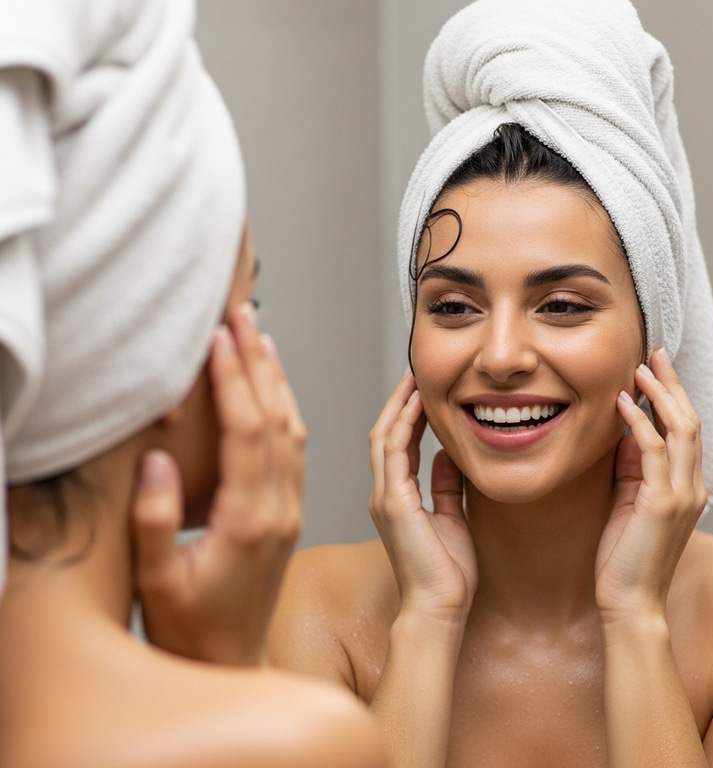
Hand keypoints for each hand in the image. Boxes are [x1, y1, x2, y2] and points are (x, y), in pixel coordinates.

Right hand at [132, 302, 305, 665]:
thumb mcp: (157, 580)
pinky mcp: (290, 513)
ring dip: (278, 381)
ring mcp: (290, 510)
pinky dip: (287, 411)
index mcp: (249, 520)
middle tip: (245, 316)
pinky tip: (276, 392)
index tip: (221, 337)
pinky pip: (296, 451)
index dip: (235, 379)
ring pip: (293, 430)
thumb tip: (157, 457)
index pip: (248, 431)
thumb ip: (154, 519)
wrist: (231, 658)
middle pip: (277, 419)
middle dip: (260, 363)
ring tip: (261, 339)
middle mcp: (279, 508)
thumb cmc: (190, 626)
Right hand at [369, 370, 477, 625]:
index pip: (397, 443)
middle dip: (398, 400)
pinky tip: (417, 404)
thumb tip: (448, 455)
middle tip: (415, 371)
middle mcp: (384, 493)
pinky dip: (404, 425)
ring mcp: (384, 497)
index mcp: (396, 497)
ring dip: (399, 404)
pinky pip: (394, 453)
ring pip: (384, 436)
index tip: (421, 388)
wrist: (439, 609)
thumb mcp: (452, 517)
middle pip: (384, 433)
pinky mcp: (393, 502)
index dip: (407, 413)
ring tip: (414, 376)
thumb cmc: (447, 574)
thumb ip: (446, 486)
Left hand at [595, 348, 705, 623]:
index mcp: (685, 487)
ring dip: (660, 395)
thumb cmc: (624, 556)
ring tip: (640, 369)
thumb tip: (624, 436)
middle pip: (689, 421)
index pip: (686, 430)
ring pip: (681, 430)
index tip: (655, 368)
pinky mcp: (661, 503)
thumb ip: (631, 471)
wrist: (629, 601)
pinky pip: (655, 451)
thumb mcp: (627, 503)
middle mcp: (691, 487)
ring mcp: (681, 495)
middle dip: (672, 384)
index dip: (673, 396)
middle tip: (654, 354)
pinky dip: (640, 422)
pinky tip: (623, 402)